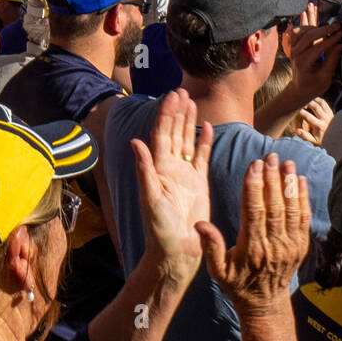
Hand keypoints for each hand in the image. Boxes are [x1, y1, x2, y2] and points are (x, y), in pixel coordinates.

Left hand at [131, 89, 212, 281]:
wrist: (177, 249)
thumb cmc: (159, 227)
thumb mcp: (150, 197)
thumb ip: (144, 169)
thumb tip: (135, 141)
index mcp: (157, 167)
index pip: (161, 134)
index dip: (165, 114)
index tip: (170, 96)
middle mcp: (170, 167)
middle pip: (174, 132)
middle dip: (176, 112)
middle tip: (181, 91)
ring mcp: (185, 174)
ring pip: (187, 141)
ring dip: (189, 122)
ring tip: (192, 102)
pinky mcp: (199, 182)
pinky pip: (202, 157)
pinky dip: (204, 141)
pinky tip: (206, 126)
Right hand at [197, 154, 311, 319]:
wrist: (265, 304)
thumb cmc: (237, 284)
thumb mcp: (218, 271)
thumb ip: (211, 246)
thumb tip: (199, 224)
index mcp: (252, 249)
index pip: (254, 212)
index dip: (254, 187)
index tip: (253, 165)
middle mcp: (274, 245)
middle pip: (274, 206)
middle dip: (272, 179)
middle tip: (270, 156)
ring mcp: (290, 245)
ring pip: (291, 209)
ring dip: (289, 184)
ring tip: (286, 162)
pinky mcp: (301, 245)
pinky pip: (304, 218)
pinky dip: (303, 198)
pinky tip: (300, 180)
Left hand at [285, 22, 341, 103]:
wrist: (300, 89)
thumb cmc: (313, 86)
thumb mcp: (325, 77)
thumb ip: (332, 60)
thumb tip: (340, 45)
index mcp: (303, 63)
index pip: (318, 47)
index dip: (331, 40)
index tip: (341, 34)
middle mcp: (295, 54)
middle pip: (310, 35)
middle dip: (325, 29)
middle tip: (337, 26)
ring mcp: (292, 49)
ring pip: (302, 31)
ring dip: (313, 23)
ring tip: (326, 22)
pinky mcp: (293, 46)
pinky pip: (297, 31)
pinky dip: (304, 24)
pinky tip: (309, 16)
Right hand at [295, 98, 332, 145]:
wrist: (334, 138)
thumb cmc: (322, 139)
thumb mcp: (313, 141)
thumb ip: (305, 136)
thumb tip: (297, 130)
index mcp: (319, 126)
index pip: (308, 116)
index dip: (301, 112)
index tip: (296, 110)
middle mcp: (324, 119)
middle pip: (315, 107)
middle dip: (306, 103)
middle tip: (301, 103)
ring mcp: (328, 114)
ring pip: (320, 103)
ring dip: (312, 100)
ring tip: (306, 101)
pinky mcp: (330, 111)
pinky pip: (324, 103)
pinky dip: (317, 99)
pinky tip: (312, 100)